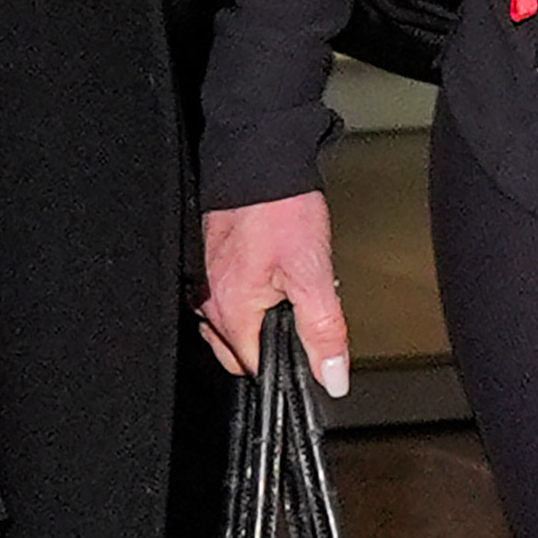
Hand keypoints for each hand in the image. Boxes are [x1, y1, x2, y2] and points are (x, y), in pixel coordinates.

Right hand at [199, 189, 348, 395]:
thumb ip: (323, 332)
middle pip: (238, 351)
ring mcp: (204, 280)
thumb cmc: (282, 209)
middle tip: (298, 315)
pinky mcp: (206, 262)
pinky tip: (268, 277)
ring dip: (257, 321)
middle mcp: (208, 300)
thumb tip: (332, 378)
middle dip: (268, 344)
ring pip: (231, 325)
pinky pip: (224, 298)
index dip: (285, 365)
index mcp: (230, 310)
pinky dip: (246, 297)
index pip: (255, 368)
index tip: (306, 351)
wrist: (260, 159)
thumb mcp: (314, 275)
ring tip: (284, 293)